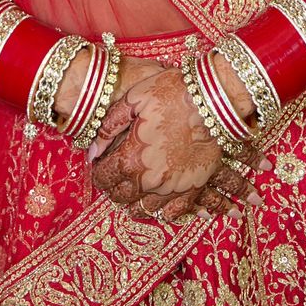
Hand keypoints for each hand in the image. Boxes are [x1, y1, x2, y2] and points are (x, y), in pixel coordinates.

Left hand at [87, 66, 270, 221]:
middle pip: (121, 196)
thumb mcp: (133, 100)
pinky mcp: (193, 186)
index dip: (98, 172)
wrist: (212, 99)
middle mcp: (149, 179)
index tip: (99, 166)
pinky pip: (175, 212)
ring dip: (133, 203)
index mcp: (131, 158)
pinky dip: (163, 212)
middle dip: (112, 189)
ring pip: (145, 208)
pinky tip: (159, 205)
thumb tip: (93, 150)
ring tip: (132, 193)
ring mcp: (172, 186)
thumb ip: (109, 127)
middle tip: (113, 179)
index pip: (104, 177)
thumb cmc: (172, 93)